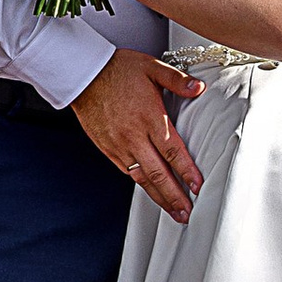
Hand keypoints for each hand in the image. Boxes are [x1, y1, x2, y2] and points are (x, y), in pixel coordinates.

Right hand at [71, 47, 204, 223]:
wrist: (83, 75)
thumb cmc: (118, 69)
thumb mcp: (151, 67)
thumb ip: (177, 80)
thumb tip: (199, 88)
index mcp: (150, 117)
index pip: (173, 151)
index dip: (187, 172)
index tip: (199, 188)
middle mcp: (135, 136)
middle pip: (158, 173)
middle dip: (175, 196)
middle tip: (188, 215)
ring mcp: (119, 145)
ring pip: (142, 178)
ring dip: (159, 197)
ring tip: (173, 212)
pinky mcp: (107, 148)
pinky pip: (127, 172)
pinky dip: (141, 185)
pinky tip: (151, 192)